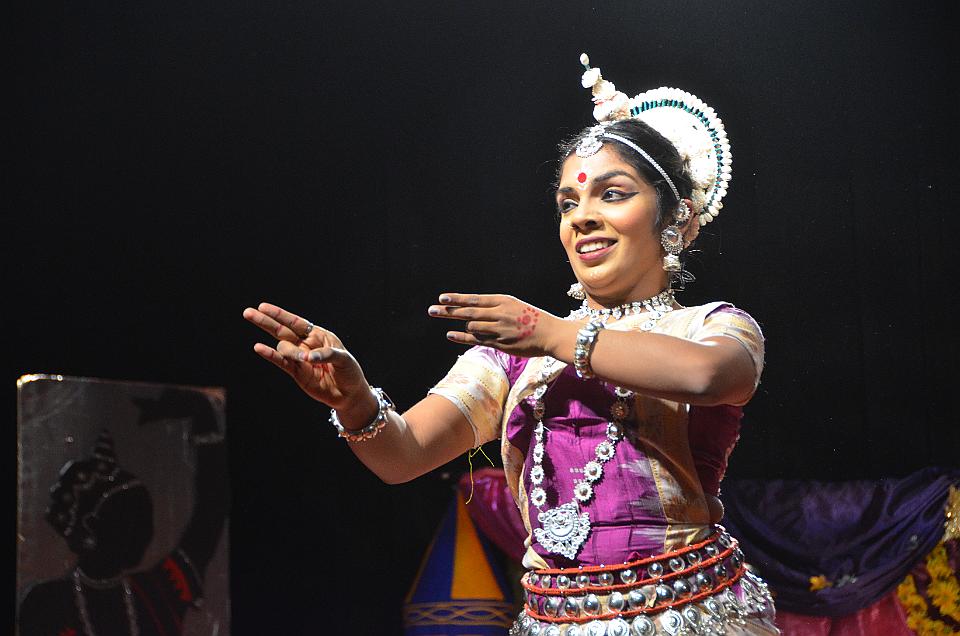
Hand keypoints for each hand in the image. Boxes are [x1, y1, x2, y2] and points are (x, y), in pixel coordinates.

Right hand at [242, 302, 369, 411]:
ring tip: (302, 357)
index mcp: (317, 335)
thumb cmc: (349, 372)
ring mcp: (299, 359)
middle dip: (266, 321)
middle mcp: (305, 344)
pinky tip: (260, 348)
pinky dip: (271, 356)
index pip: (295, 322)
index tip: (263, 307)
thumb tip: (306, 357)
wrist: (349, 394)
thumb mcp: (344, 359)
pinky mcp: (296, 373)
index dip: (279, 314)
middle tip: (248, 313)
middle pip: (281, 330)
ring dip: (289, 350)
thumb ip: (326, 354)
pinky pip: (281, 363)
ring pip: (283, 347)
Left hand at [428, 293, 559, 357]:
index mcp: (503, 301)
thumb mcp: (515, 306)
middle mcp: (500, 314)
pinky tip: (450, 334)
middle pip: (468, 312)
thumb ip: (495, 307)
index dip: (457, 299)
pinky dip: (462, 337)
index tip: (442, 298)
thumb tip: (473, 310)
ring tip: (450, 323)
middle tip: (432, 310)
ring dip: (461, 326)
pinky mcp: (501, 344)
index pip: (475, 299)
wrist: (552, 334)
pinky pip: (477, 340)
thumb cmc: (533, 319)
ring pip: (472, 327)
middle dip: (448, 311)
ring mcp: (500, 329)